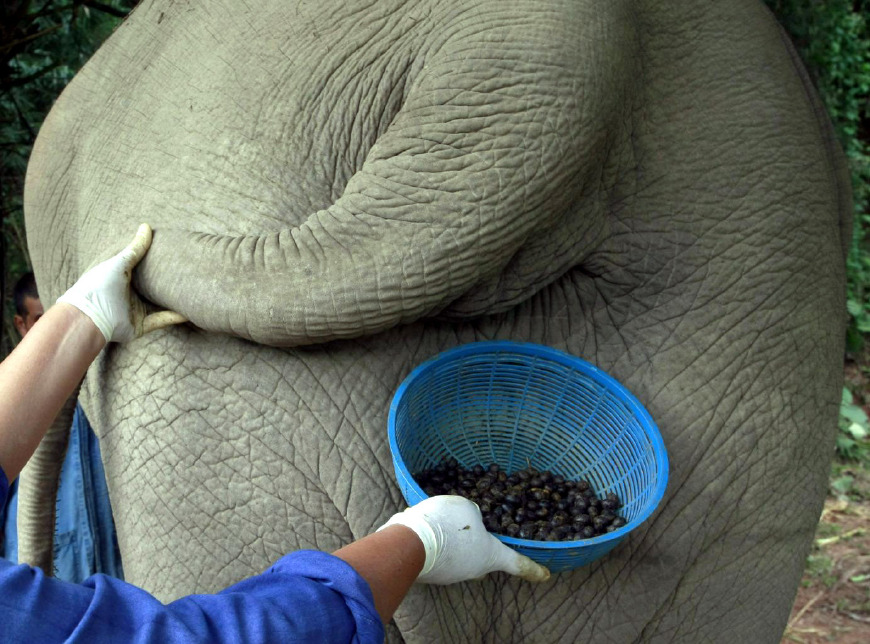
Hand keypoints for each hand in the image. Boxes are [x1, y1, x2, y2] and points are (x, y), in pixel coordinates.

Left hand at [57, 224, 185, 342]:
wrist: (90, 318)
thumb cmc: (99, 286)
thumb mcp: (118, 262)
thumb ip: (135, 248)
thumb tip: (146, 227)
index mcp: (120, 277)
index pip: (140, 266)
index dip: (154, 259)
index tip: (171, 251)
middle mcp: (128, 293)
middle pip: (152, 286)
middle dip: (167, 280)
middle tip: (187, 269)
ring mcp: (134, 310)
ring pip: (159, 304)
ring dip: (174, 300)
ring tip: (192, 290)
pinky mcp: (140, 325)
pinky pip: (160, 320)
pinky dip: (174, 317)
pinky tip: (189, 313)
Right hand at [379, 495, 549, 584]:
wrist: (410, 541)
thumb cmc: (447, 524)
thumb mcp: (467, 508)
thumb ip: (474, 513)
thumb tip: (470, 518)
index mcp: (490, 555)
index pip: (517, 563)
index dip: (532, 569)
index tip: (545, 575)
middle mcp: (473, 570)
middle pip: (483, 558)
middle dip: (481, 546)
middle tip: (475, 529)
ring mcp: (451, 574)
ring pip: (458, 554)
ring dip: (454, 539)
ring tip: (442, 519)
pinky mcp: (431, 571)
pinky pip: (439, 552)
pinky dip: (437, 540)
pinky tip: (428, 526)